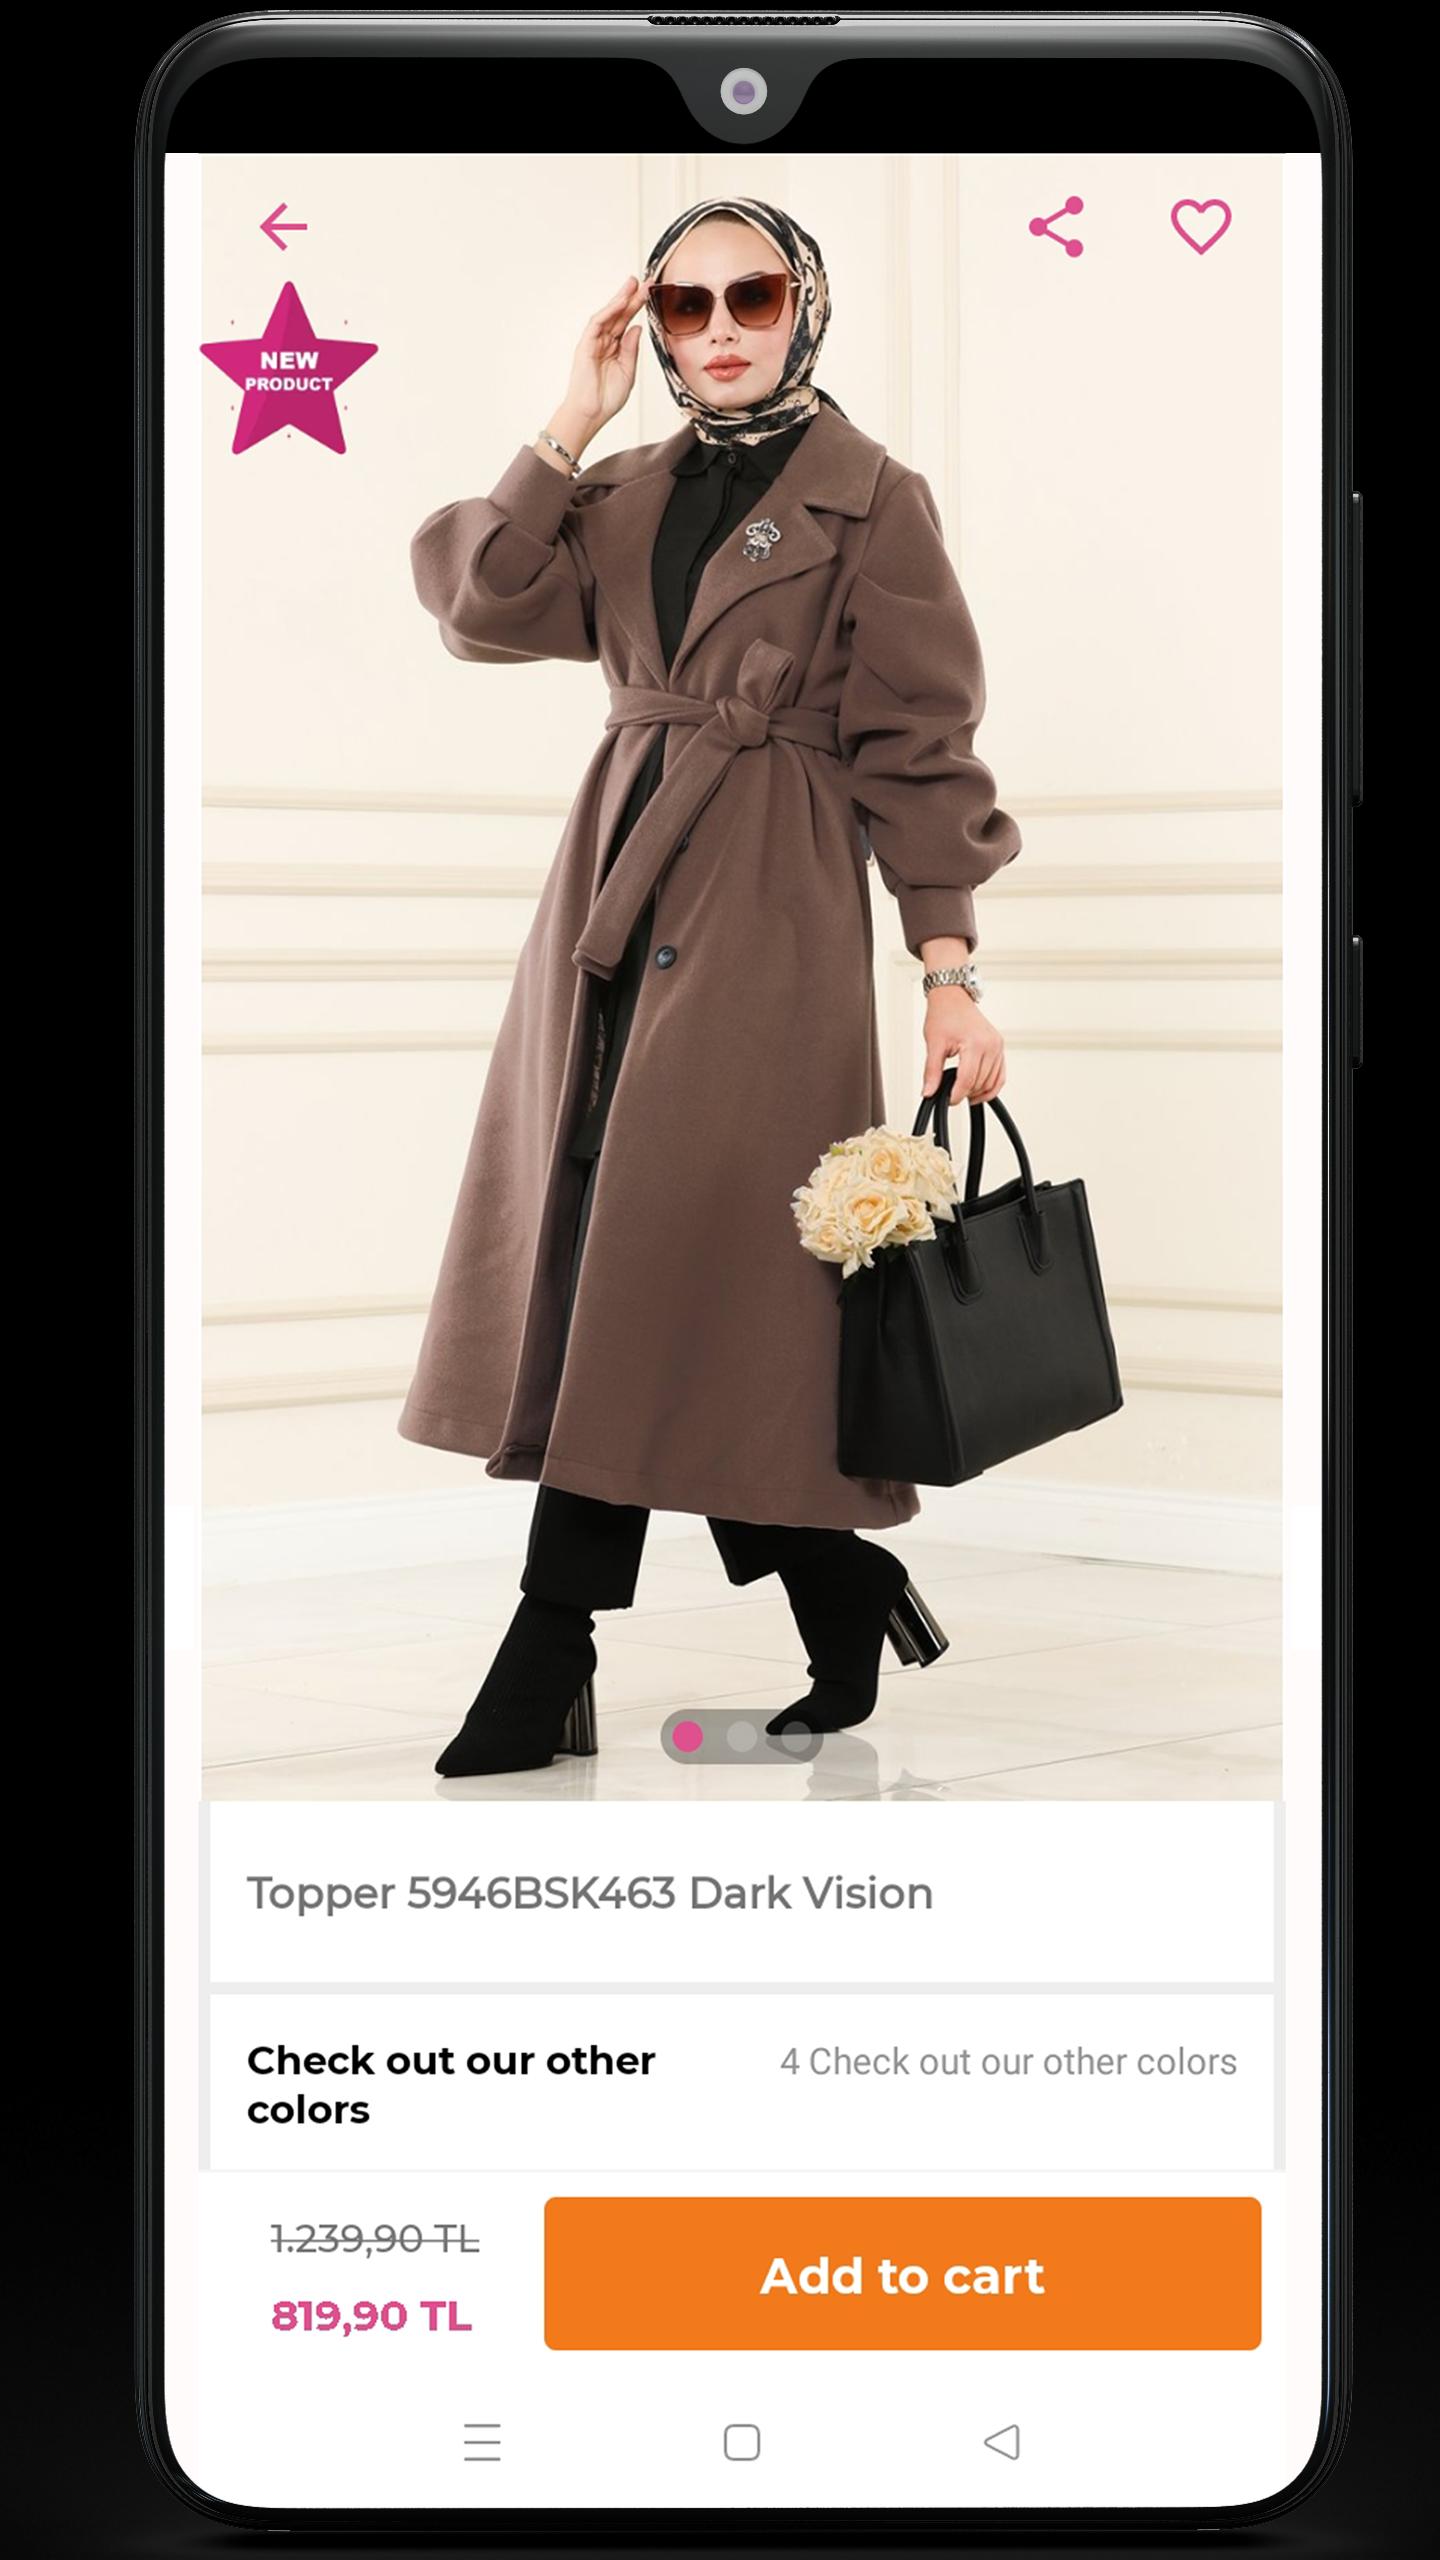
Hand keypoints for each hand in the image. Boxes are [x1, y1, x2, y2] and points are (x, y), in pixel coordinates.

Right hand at [556, 276, 648, 440]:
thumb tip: (637, 328)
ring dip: (621, 299)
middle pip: (619, 315)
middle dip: (632, 298)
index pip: (627, 323)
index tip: (651, 294)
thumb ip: (631, 349)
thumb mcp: (628, 371)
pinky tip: (620, 302)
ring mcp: (594, 342)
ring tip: (634, 284)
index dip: (638, 308)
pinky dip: (608, 311)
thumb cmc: (607, 399)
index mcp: (615, 349)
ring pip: (608, 315)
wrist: (591, 414)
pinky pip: (597, 323)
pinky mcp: (585, 345)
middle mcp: (604, 342)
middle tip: (646, 281)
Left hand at [922, 988, 1005, 1102]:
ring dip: (979, 1091)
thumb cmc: (944, 1015)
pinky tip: (978, 1091)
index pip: (968, 1080)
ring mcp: (997, 1046)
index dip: (957, 1095)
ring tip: (962, 1092)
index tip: (948, 1100)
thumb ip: (932, 1072)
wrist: (953, 998)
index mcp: (975, 1043)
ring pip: (992, 1082)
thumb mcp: (934, 1044)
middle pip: (980, 1083)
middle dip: (966, 1093)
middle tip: (950, 1094)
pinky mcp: (999, 1047)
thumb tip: (928, 1092)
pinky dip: (991, 1086)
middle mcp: (991, 1045)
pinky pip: (1000, 1075)